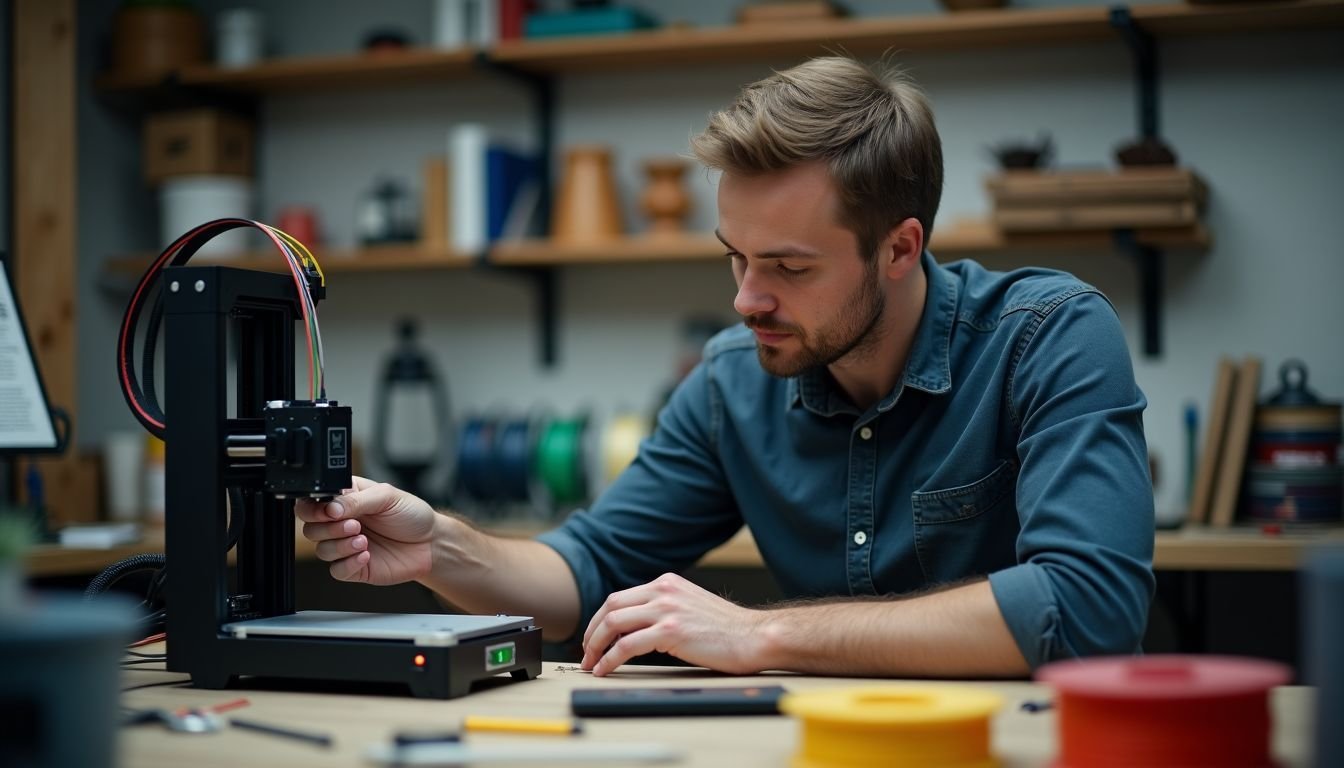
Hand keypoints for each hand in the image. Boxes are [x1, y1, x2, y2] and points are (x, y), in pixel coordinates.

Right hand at [294, 476, 435, 585]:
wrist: (431, 542)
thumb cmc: (411, 514)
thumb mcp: (386, 496)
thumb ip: (355, 500)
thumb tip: (330, 508)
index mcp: (345, 500)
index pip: (312, 504)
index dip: (314, 509)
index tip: (330, 512)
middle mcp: (342, 523)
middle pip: (311, 529)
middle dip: (329, 528)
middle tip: (354, 525)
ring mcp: (346, 546)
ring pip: (322, 550)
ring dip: (340, 545)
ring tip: (363, 540)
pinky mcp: (355, 567)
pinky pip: (337, 571)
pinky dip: (348, 563)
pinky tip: (366, 555)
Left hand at [580, 573, 765, 675]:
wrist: (754, 636)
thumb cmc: (728, 630)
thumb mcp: (691, 605)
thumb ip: (666, 608)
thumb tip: (638, 628)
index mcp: (667, 583)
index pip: (620, 597)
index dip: (600, 619)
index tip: (594, 637)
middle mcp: (664, 590)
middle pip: (611, 606)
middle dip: (592, 631)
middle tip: (586, 652)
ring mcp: (667, 609)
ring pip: (614, 623)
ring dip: (596, 645)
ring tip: (592, 663)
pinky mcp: (671, 631)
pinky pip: (627, 645)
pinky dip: (610, 659)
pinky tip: (606, 669)